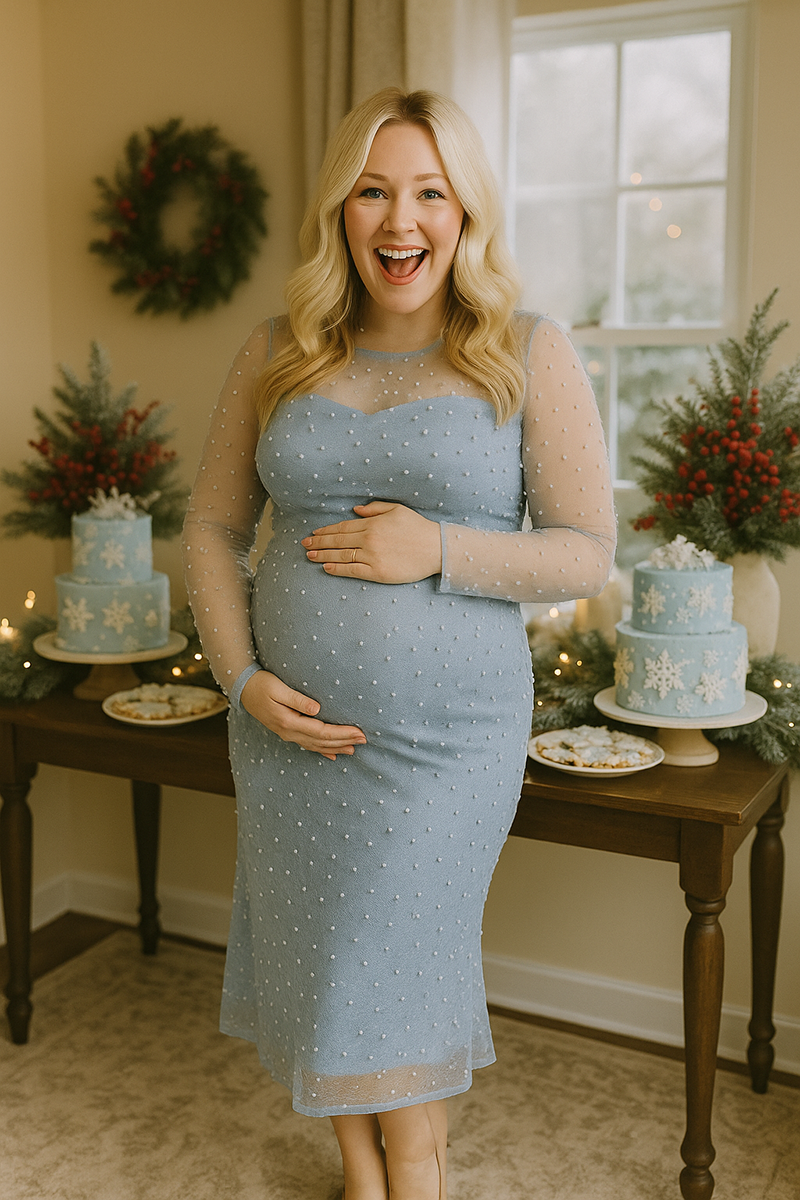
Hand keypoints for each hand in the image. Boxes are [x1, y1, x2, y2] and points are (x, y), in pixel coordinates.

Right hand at [240, 670, 365, 760]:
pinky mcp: (287, 732)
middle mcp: (289, 732)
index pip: (322, 731)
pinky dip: (322, 751)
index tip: (358, 731)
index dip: (341, 733)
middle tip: (364, 740)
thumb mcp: (279, 689)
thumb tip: (317, 709)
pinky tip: (333, 755)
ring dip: (336, 748)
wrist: (243, 689)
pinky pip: (308, 745)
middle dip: (344, 741)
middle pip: (322, 741)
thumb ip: (298, 700)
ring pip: (316, 746)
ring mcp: (288, 734)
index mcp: (289, 722)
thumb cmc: (262, 685)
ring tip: (354, 750)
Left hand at [301, 501, 441, 583]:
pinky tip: (326, 568)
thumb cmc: (418, 528)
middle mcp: (369, 539)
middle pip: (338, 541)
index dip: (326, 531)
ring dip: (323, 556)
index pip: (343, 527)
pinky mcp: (377, 572)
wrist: (436, 548)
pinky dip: (337, 569)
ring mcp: (372, 556)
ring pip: (341, 555)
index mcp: (372, 524)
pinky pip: (352, 570)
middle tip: (304, 545)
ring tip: (310, 557)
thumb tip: (356, 510)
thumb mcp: (397, 510)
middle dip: (319, 543)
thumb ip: (375, 508)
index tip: (314, 534)